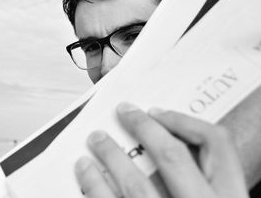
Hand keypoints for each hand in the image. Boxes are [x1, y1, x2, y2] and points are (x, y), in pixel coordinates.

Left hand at [74, 103, 248, 197]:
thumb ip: (206, 181)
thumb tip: (178, 145)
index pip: (216, 146)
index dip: (186, 122)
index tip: (159, 113)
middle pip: (171, 157)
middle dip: (143, 129)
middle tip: (123, 112)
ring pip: (134, 184)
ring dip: (110, 155)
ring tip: (95, 140)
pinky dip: (92, 187)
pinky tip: (84, 175)